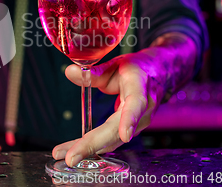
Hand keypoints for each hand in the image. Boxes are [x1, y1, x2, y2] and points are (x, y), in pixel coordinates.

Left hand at [52, 49, 166, 166]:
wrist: (157, 76)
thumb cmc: (136, 70)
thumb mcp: (115, 65)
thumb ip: (93, 72)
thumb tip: (70, 71)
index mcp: (140, 88)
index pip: (136, 104)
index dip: (129, 120)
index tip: (124, 135)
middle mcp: (143, 110)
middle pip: (117, 130)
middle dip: (93, 145)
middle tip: (71, 156)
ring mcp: (139, 124)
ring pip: (112, 140)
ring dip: (88, 149)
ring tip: (64, 154)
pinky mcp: (131, 131)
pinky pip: (110, 140)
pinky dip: (92, 147)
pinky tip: (74, 152)